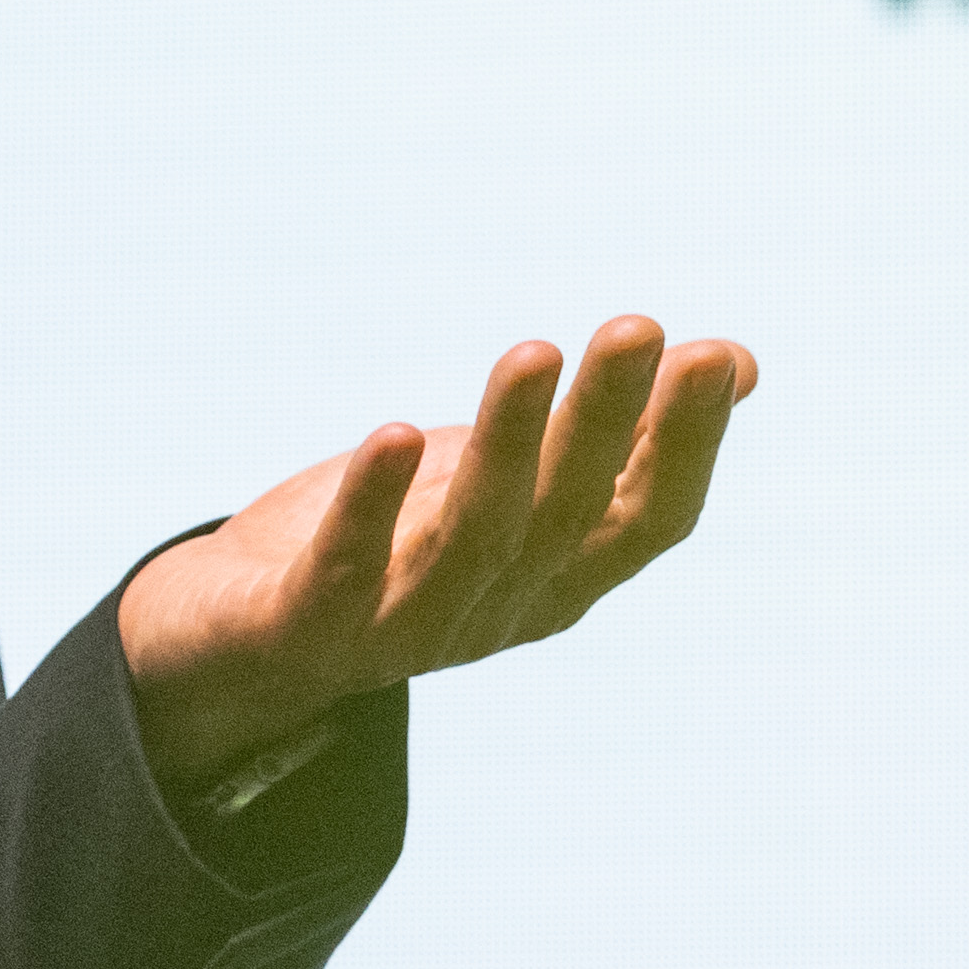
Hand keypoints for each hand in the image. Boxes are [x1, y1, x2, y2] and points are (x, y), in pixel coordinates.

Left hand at [115, 317, 754, 795]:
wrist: (231, 641)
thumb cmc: (390, 541)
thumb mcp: (508, 476)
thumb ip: (612, 434)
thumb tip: (736, 361)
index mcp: (553, 577)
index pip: (643, 521)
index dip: (683, 446)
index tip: (710, 354)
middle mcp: (495, 611)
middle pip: (562, 515)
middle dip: (603, 421)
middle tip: (636, 327)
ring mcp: (403, 630)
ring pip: (471, 539)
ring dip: (507, 446)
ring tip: (533, 352)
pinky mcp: (306, 631)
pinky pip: (345, 573)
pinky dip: (370, 508)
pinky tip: (393, 434)